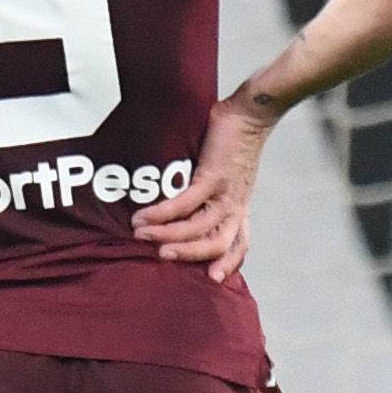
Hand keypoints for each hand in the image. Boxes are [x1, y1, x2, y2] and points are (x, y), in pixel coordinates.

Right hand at [134, 98, 272, 282]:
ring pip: (198, 227)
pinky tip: (144, 216)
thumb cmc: (234, 142)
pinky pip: (186, 202)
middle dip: (189, 255)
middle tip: (161, 257)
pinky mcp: (213, 176)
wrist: (250, 113)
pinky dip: (163, 212)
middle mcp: (235, 205)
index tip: (213, 279)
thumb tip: (185, 202)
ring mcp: (225, 192)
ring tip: (141, 235)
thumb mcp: (228, 174)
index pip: (240, 243)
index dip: (229, 263)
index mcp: (239, 207)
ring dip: (168, 234)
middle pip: (217, 244)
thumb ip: (212, 191)